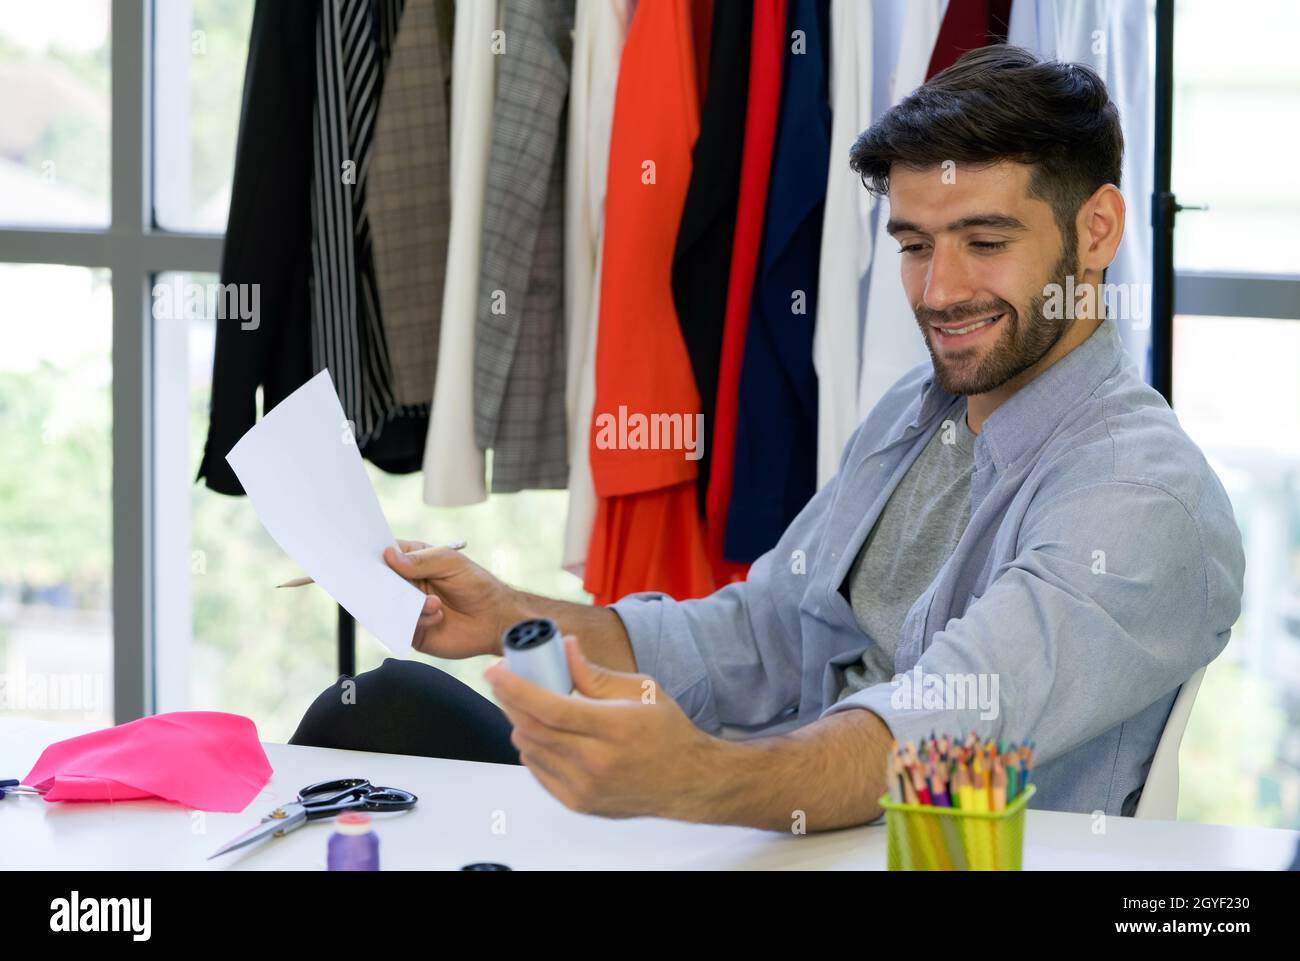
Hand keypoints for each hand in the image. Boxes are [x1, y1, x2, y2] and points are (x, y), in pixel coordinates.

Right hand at [384, 539, 519, 658]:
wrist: (495, 620)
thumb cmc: (477, 586)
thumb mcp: (451, 564)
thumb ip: (421, 561)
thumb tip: (389, 556)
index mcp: (415, 562)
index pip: (387, 554)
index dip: (375, 555)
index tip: (368, 557)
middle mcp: (407, 585)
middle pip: (380, 582)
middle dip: (382, 584)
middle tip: (393, 585)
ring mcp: (408, 609)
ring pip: (388, 606)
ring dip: (408, 605)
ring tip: (435, 604)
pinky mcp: (413, 631)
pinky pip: (400, 627)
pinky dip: (416, 621)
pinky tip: (437, 617)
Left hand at [485, 635, 722, 821]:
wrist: (689, 781)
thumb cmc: (668, 732)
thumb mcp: (641, 690)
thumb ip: (595, 673)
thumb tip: (564, 648)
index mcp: (615, 728)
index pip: (551, 708)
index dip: (516, 688)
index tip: (496, 671)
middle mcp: (597, 762)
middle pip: (533, 729)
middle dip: (509, 701)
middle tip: (504, 681)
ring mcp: (586, 788)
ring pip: (530, 750)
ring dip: (520, 723)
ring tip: (527, 705)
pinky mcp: (579, 803)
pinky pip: (538, 772)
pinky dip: (532, 748)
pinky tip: (541, 733)